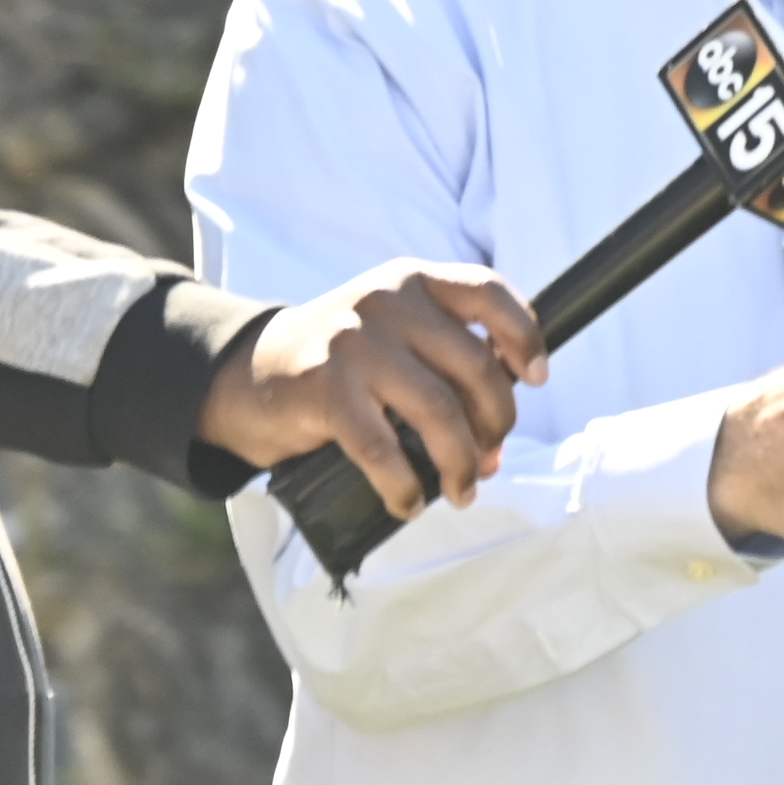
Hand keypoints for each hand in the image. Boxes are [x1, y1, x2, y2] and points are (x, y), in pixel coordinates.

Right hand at [199, 261, 548, 518]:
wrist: (248, 373)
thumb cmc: (338, 363)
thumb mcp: (392, 333)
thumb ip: (445, 364)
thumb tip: (495, 441)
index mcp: (411, 281)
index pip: (488, 292)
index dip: (524, 336)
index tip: (535, 377)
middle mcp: (387, 302)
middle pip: (475, 367)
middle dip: (496, 424)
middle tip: (488, 459)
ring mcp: (354, 343)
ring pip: (440, 411)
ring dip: (461, 463)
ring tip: (461, 490)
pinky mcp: (325, 389)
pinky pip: (385, 450)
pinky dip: (406, 487)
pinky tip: (409, 503)